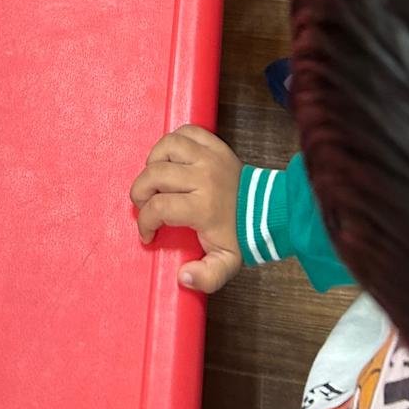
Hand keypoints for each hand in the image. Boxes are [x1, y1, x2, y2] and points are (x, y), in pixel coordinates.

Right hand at [131, 126, 243, 292]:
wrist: (268, 210)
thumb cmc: (242, 235)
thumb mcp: (226, 264)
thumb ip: (205, 278)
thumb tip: (183, 276)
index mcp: (203, 207)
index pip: (158, 208)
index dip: (144, 222)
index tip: (148, 234)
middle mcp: (203, 177)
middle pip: (154, 175)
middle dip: (140, 192)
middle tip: (144, 205)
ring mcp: (208, 156)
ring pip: (166, 146)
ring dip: (153, 161)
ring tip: (154, 178)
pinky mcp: (214, 144)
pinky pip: (186, 131)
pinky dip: (172, 141)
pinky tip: (171, 158)